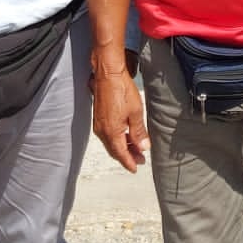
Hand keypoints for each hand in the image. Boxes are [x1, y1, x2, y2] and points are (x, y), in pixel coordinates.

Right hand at [92, 54, 149, 169]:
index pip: (121, 154)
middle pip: (115, 150)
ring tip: (136, 148)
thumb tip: (143, 147)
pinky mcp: (99, 117)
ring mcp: (99, 124)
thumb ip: (139, 132)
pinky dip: (117, 139)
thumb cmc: (121, 90)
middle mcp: (102, 131)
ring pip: (111, 143)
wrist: (108, 74)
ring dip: (123, 147)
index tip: (136, 168)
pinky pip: (108, 134)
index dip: (129, 162)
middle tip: (140, 159)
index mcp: (111, 132)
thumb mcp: (136, 112)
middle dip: (127, 156)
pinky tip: (126, 135)